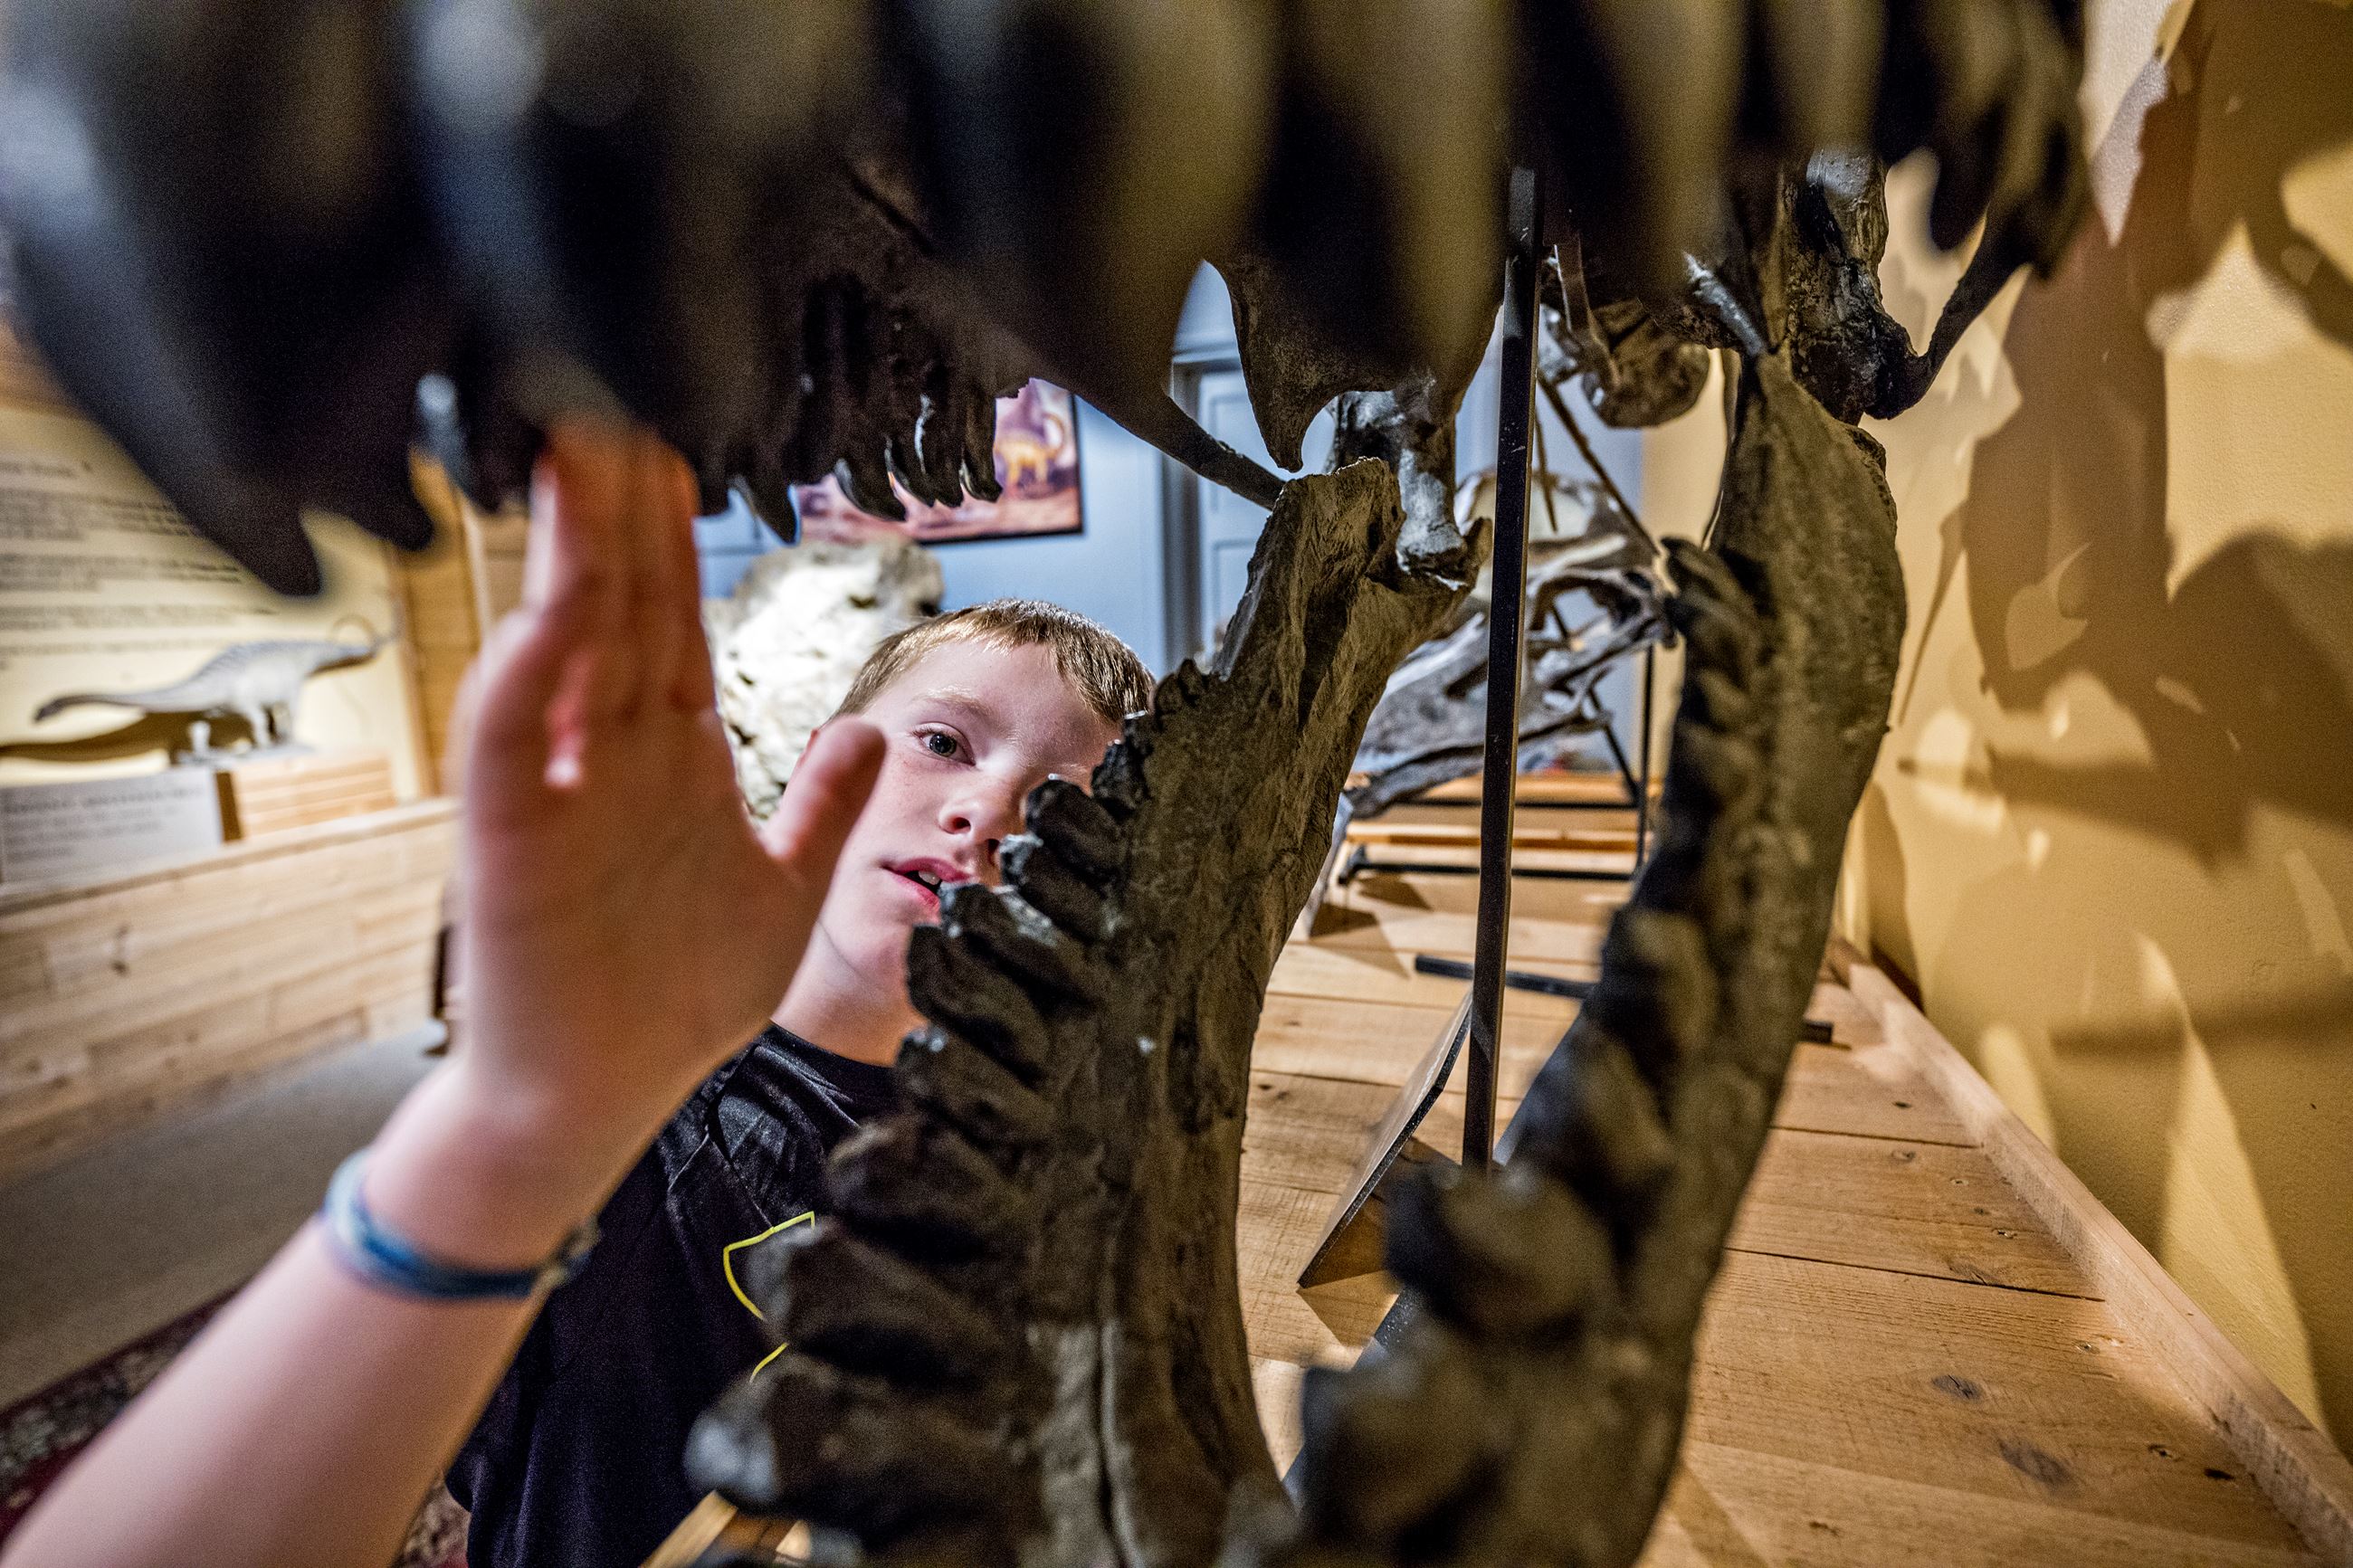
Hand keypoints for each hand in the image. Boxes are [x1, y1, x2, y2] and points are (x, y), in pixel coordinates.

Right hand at [439, 423, 881, 1180]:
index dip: (673, 536)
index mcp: (671, 755)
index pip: (674, 618)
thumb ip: (822, 809)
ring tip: (577, 459)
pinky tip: (548, 617)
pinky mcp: (510, 843)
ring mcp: (557, 791)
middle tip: (614, 395)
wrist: (593, 1102)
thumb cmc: (674, 998)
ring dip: (572, 558)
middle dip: (621, 509)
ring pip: (564, 650)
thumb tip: (870, 727)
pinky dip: (528, 683)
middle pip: (620, 608)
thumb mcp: (779, 892)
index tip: (673, 444)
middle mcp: (610, 755)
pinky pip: (513, 748)